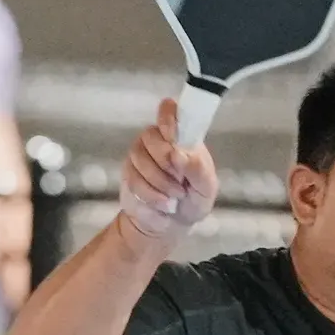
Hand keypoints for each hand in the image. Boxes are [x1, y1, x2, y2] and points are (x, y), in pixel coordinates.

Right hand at [119, 98, 218, 241]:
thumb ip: (198, 169)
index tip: (173, 137)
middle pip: (151, 136)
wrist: (173, 224)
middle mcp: (158, 139)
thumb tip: (178, 154)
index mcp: (182, 135)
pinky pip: (133, 180)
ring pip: (140, 160)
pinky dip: (150, 196)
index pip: (169, 110)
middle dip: (166, 163)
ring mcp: (140, 154)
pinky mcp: (128, 172)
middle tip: (181, 182)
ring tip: (174, 196)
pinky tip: (162, 204)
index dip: (168, 118)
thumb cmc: (194, 200)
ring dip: (160, 183)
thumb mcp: (206, 188)